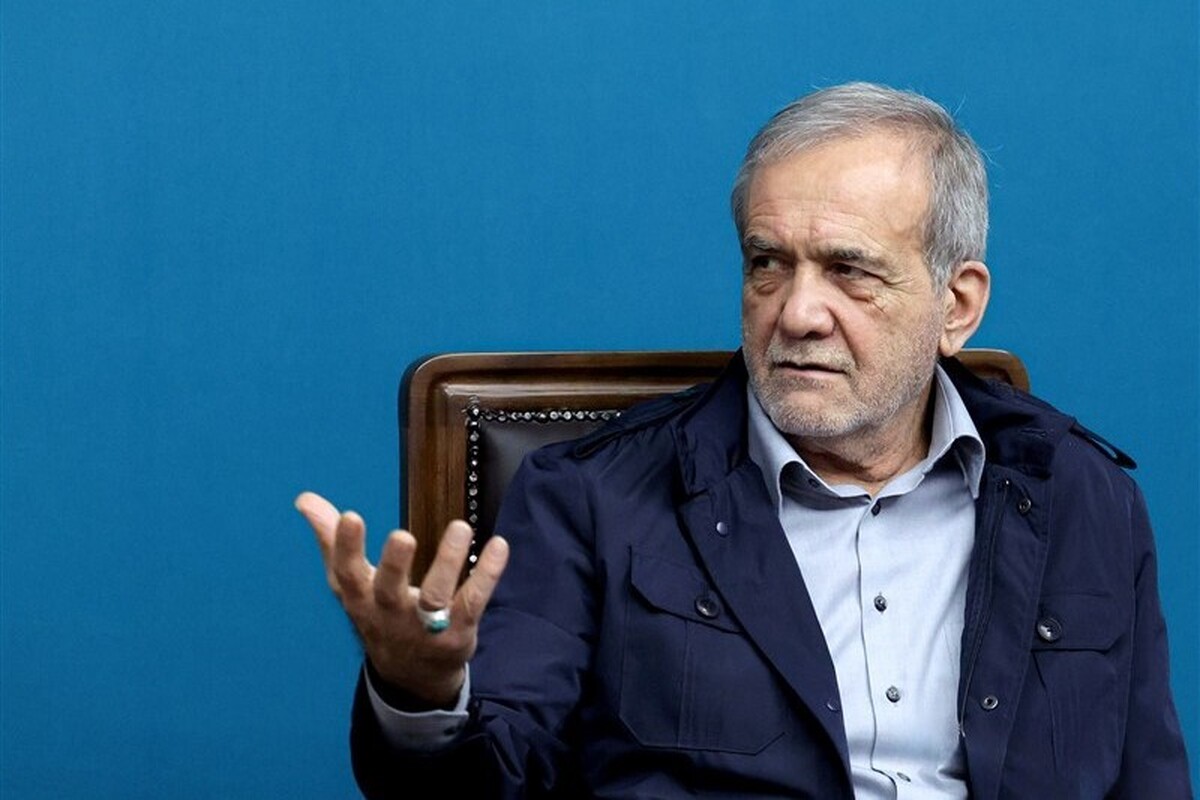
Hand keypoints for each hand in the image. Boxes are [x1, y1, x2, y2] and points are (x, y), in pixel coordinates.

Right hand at [295, 491, 509, 706]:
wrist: (410, 676)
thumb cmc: (377, 615)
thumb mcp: (351, 584)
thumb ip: (332, 540)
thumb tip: (305, 500)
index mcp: (361, 600)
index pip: (348, 574)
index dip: (346, 547)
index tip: (350, 516)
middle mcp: (390, 614)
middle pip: (389, 590)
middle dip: (394, 564)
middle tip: (402, 536)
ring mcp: (426, 625)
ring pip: (436, 596)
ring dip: (449, 561)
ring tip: (460, 527)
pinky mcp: (459, 629)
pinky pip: (474, 600)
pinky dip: (488, 573)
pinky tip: (498, 545)